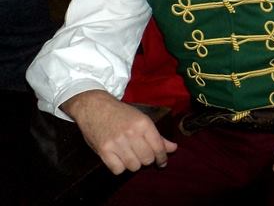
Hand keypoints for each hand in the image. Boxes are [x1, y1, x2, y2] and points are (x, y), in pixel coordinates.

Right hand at [61, 89, 177, 174]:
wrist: (94, 107)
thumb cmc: (120, 113)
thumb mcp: (142, 120)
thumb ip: (158, 136)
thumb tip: (173, 148)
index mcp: (143, 124)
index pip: (158, 148)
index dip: (162, 158)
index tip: (162, 162)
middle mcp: (131, 133)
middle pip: (147, 159)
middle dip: (147, 160)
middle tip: (143, 156)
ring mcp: (116, 142)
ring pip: (133, 166)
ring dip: (134, 164)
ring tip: (131, 156)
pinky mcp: (103, 150)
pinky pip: (118, 170)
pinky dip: (120, 167)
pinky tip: (119, 159)